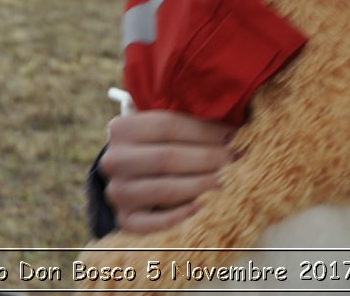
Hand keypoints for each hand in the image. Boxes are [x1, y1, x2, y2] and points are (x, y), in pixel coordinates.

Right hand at [99, 110, 236, 232]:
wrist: (127, 173)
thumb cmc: (156, 144)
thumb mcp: (164, 127)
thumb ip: (190, 126)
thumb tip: (232, 132)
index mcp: (123, 128)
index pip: (169, 126)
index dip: (205, 131)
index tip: (233, 135)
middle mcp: (113, 160)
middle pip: (168, 158)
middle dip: (208, 157)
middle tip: (235, 159)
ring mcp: (117, 192)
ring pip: (164, 189)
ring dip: (201, 185)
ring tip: (227, 180)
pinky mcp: (123, 219)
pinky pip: (152, 223)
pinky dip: (179, 216)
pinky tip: (202, 207)